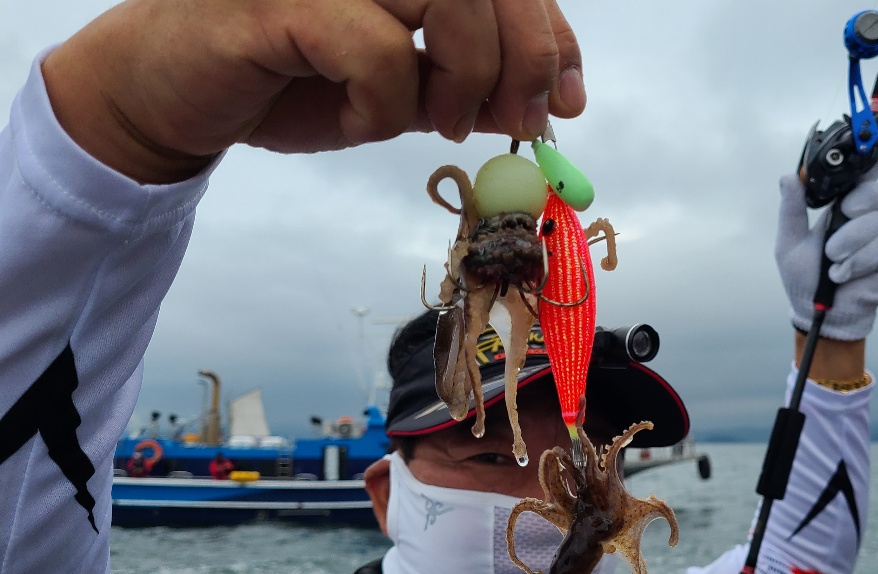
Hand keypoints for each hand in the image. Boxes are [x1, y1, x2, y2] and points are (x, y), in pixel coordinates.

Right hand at [41, 0, 583, 182]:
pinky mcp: (279, 1)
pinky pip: (375, 48)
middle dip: (524, 56)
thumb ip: (466, 83)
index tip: (568, 98)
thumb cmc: (286, 79)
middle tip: (519, 121)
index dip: (552, 33)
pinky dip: (385, 102)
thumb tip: (545, 102)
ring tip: (436, 122)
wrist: (174, 94)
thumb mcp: (399, 87)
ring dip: (464, 76)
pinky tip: (359, 122)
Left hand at [774, 137, 877, 341]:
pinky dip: (855, 262)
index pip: (864, 176)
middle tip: (844, 212)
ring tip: (831, 260)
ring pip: (876, 222)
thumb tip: (787, 177)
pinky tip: (841, 275)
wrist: (817, 313)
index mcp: (842, 208)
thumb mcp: (789, 243)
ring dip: (848, 242)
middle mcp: (864, 220)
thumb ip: (791, 210)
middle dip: (860, 199)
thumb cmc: (804, 278)